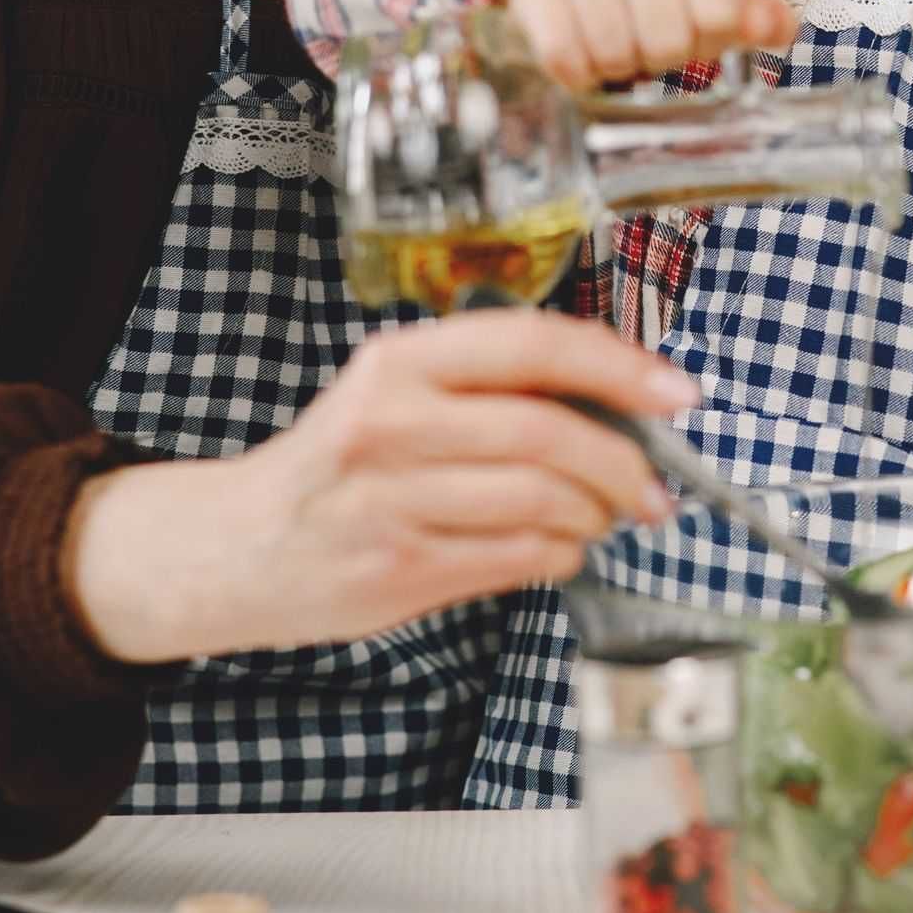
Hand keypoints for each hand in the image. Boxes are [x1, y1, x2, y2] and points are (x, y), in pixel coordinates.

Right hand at [66, 313, 694, 663]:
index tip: (676, 392)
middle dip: (622, 465)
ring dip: (593, 515)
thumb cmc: (335, 468)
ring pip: (541, 501)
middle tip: (651, 488)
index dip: (619, 365)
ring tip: (597, 519)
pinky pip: (518, 557)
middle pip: (548, 432)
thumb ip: (488, 391)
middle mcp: (393, 422)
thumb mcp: (395, 396)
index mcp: (401, 362)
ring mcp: (393, 499)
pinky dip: (560, 555)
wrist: (236, 548)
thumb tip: (617, 402)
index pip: (533, 344)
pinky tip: (557, 549)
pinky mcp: (400, 568)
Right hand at [506, 0, 796, 92]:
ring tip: (616, 44)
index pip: (720, 17)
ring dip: (617, 66)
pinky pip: (564, 56)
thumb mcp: (715, 0)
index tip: (692, 27)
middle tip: (648, 41)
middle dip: (660, 57)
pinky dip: (577, 73)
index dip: (707, 40)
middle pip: (666, 41)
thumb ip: (756, 18)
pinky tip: (583, 53)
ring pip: (613, 52)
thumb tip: (779, 27)